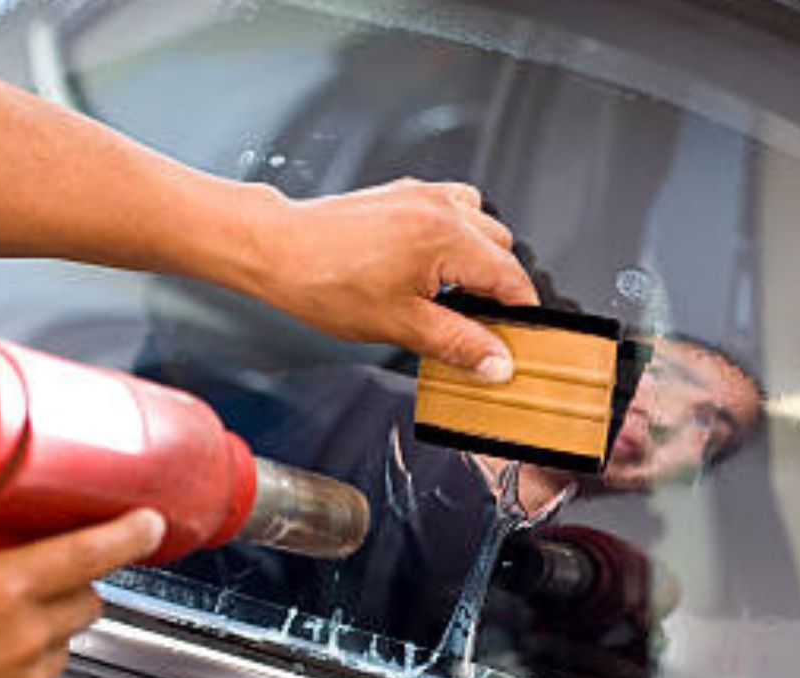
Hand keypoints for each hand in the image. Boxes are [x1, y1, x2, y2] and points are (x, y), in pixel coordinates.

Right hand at [0, 510, 164, 677]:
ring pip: (63, 647)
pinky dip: (20, 677)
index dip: (129, 533)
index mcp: (3, 591)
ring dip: (41, 634)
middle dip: (72, 587)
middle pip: (89, 601)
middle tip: (33, 584)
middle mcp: (27, 639)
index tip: (147, 523)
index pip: (90, 552)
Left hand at [243, 179, 539, 381]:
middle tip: (480, 326)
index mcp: (445, 237)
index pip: (511, 277)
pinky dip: (457, 235)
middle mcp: (440, 208)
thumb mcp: (400, 325)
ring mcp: (422, 196)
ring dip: (480, 259)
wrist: (279, 250)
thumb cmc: (324, 282)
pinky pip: (454, 208)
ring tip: (456, 295)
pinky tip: (435, 264)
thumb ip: (458, 343)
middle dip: (499, 289)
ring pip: (482, 225)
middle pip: (502, 249)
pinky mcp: (405, 194)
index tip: (518, 339)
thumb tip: (496, 361)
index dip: (521, 314)